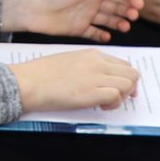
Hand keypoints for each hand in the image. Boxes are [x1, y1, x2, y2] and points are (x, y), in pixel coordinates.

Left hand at [2, 0, 138, 38]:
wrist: (28, 9)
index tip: (139, 5)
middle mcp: (90, 1)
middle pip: (114, 6)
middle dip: (126, 11)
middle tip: (133, 17)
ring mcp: (84, 15)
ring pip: (107, 20)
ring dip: (117, 23)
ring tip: (124, 28)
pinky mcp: (77, 29)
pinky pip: (93, 33)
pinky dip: (101, 35)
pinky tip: (107, 37)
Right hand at [14, 48, 140, 111]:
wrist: (27, 82)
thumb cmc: (41, 74)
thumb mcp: (68, 61)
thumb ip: (87, 66)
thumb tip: (100, 79)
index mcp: (91, 54)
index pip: (123, 64)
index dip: (125, 78)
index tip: (121, 88)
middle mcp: (97, 63)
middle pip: (131, 73)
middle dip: (129, 88)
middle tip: (117, 97)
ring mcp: (95, 77)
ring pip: (128, 84)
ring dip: (122, 96)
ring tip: (106, 102)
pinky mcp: (91, 93)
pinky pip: (117, 96)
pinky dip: (113, 104)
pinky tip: (100, 106)